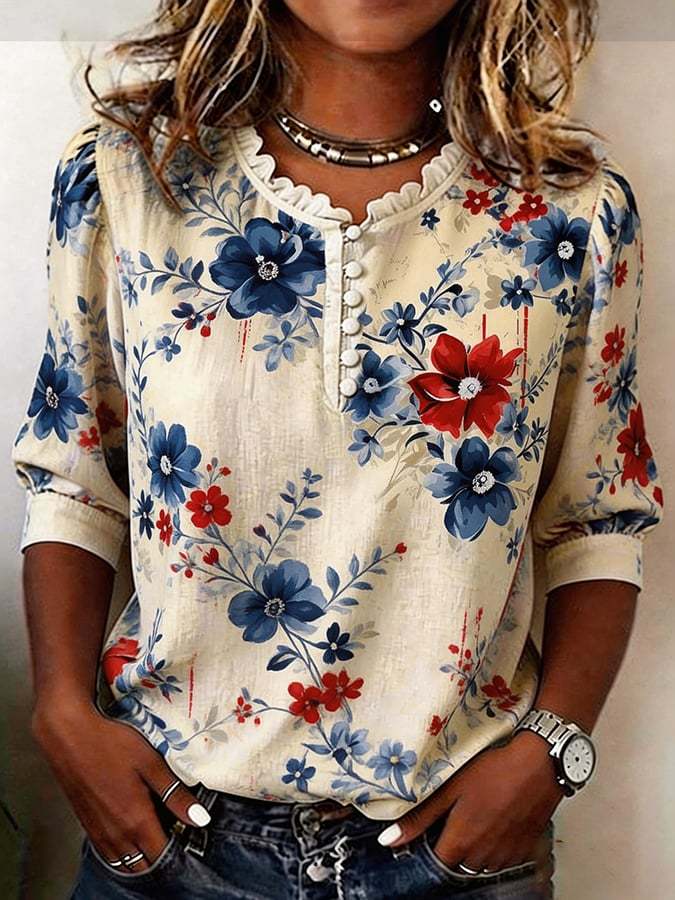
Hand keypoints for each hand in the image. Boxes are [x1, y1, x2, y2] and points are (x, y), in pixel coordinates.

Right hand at [32, 697, 209, 872]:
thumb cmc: (112, 745)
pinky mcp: (87, 826)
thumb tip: (201, 819)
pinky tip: (130, 834)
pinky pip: (108, 854)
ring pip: (124, 863)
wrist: (69, 737)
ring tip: (153, 835)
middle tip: (173, 835)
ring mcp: (99, 833)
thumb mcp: (151, 764)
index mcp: (136, 820)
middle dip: (160, 857)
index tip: (188, 835)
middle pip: (143, 866)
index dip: (178, 850)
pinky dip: (123, 854)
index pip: (162, 855)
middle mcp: (117, 835)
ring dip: (141, 858)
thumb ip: (175, 795)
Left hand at [378, 731, 563, 872]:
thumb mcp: (450, 788)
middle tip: (453, 819)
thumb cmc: (493, 770)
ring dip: (473, 849)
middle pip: (458, 865)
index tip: (430, 831)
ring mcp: (506, 856)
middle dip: (451, 848)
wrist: (539, 763)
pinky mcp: (524, 849)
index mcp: (461, 843)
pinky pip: (502, 859)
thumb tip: (387, 840)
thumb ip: (420, 817)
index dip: (429, 848)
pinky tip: (494, 822)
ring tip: (475, 818)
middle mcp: (483, 857)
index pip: (436, 864)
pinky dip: (494, 847)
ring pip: (481, 864)